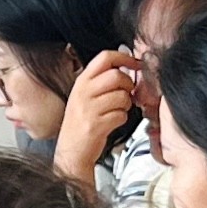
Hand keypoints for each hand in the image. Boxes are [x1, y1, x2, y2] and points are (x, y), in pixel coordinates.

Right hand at [56, 47, 139, 182]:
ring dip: (126, 105)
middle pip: (116, 75)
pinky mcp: (96, 125)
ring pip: (122, 96)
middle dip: (128, 85)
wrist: (71, 150)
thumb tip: (126, 67)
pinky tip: (112, 122)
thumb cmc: (82, 122)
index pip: (105, 57)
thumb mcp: (85, 96)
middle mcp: (83, 93)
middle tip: (125, 94)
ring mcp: (88, 109)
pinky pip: (121, 115)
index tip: (135, 64)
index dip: (125, 58)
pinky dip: (121, 119)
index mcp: (81, 82)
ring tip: (116, 110)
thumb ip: (101, 80)